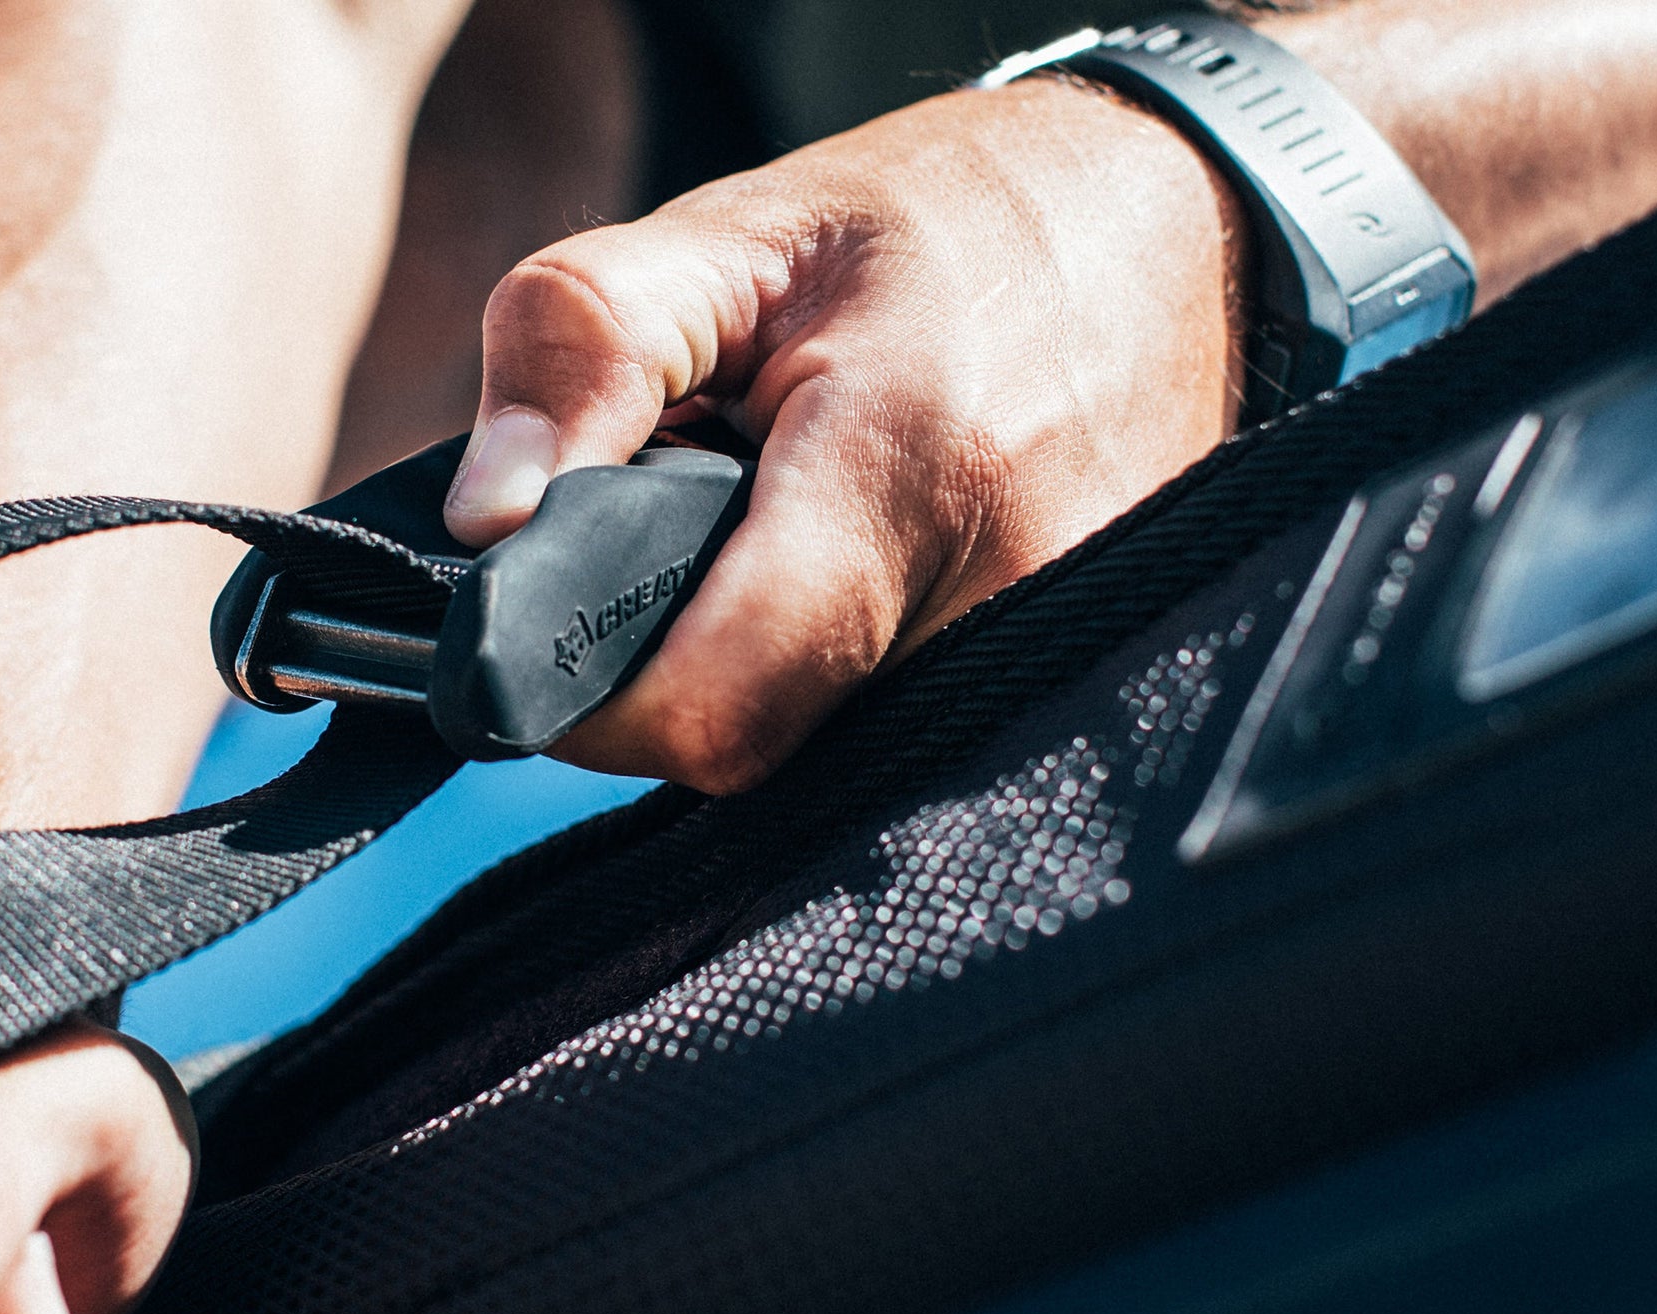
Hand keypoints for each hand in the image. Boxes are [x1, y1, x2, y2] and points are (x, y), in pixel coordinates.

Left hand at [441, 77, 1249, 792]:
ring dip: (756, 668)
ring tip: (768, 537)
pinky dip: (835, 670)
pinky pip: (898, 729)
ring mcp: (1050, 654)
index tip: (550, 634)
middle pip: (758, 745)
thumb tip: (482, 521)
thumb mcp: (735, 229)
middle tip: (664, 548)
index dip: (597, 703)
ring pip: (824, 751)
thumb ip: (584, 349)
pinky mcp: (1068, 679)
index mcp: (905, 470)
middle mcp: (1001, 593)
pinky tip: (844, 569)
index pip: (718, 707)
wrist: (1175, 224)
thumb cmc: (942, 219)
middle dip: (670, 671)